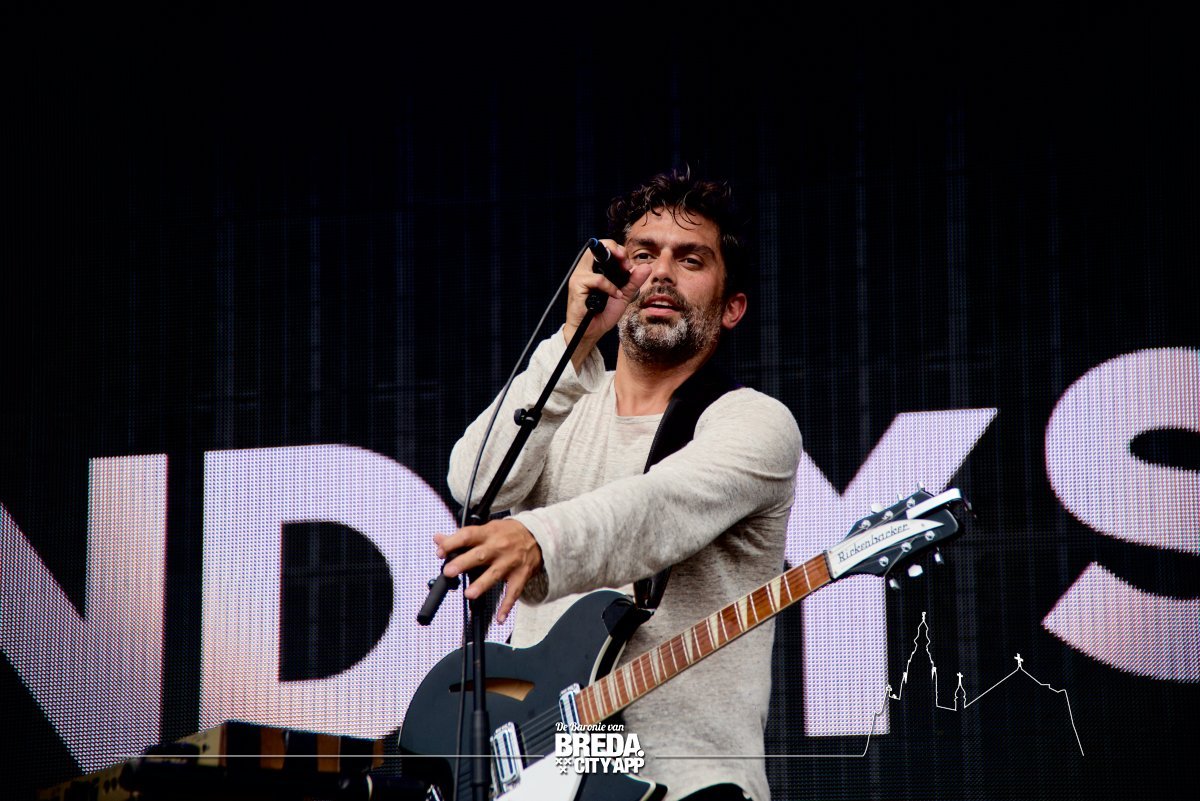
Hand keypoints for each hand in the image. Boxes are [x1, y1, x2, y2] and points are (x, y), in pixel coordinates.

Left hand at [433, 518, 542, 622]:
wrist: (538, 536)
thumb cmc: (507, 533)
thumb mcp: (486, 529)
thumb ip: (462, 537)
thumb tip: (437, 539)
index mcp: (487, 533)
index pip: (467, 536)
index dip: (452, 542)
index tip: (440, 551)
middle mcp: (498, 547)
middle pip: (480, 555)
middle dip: (463, 563)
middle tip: (449, 571)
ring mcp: (510, 562)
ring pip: (495, 574)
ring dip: (482, 585)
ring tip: (469, 594)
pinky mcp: (520, 575)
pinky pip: (513, 592)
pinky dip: (507, 606)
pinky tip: (500, 617)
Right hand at [562, 239, 651, 369]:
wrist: (592, 331)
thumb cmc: (603, 313)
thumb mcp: (623, 295)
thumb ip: (633, 281)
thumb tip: (647, 267)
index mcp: (594, 269)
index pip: (603, 248)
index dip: (617, 250)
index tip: (628, 263)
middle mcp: (584, 270)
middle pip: (596, 247)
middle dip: (614, 249)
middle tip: (626, 261)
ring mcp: (579, 277)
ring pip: (595, 259)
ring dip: (614, 265)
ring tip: (624, 273)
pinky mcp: (576, 286)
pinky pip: (597, 279)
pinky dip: (610, 287)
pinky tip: (615, 295)